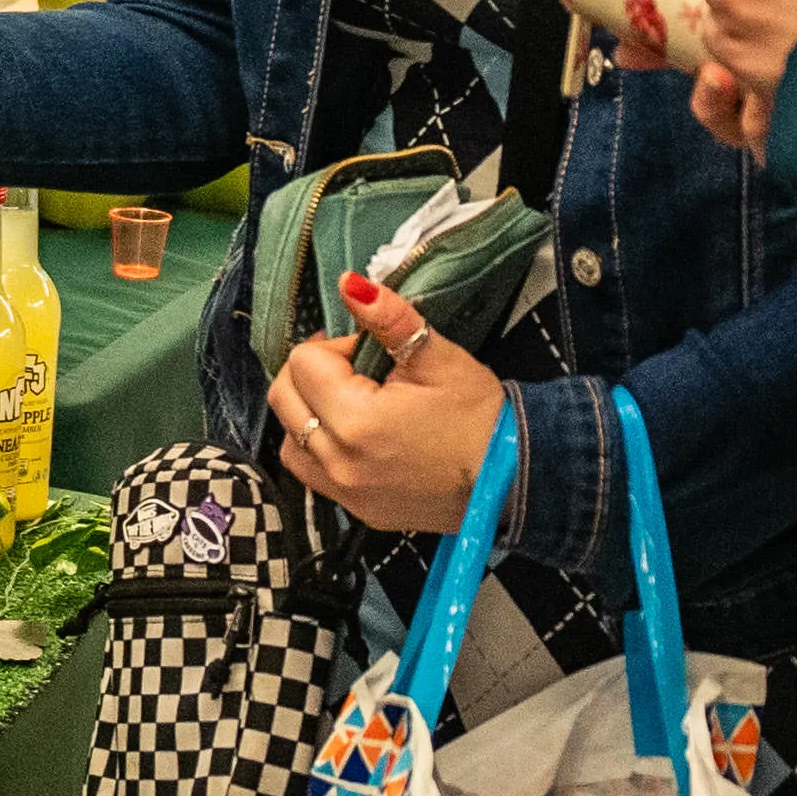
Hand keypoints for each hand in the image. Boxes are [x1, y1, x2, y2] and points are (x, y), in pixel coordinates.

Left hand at [265, 269, 501, 536]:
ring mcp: (344, 494)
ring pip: (288, 441)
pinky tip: (352, 434)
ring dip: (306, 412)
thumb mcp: (439, 358)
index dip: (335, 346)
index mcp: (356, 421)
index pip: (304, 363)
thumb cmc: (481, 417)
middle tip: (353, 368)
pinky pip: (311, 474)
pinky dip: (317, 447)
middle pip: (284, 399)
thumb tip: (349, 283)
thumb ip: (388, 319)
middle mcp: (338, 463)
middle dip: (310, 372)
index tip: (370, 352)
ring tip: (349, 400)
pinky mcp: (356, 512)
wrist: (512, 481)